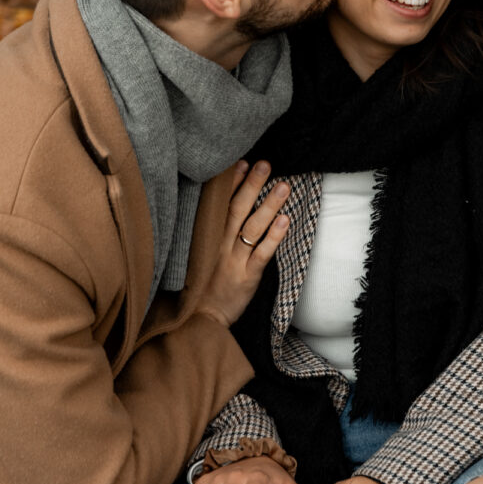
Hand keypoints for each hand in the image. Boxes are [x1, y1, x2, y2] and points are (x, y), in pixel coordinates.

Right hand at [203, 159, 290, 327]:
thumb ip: (210, 232)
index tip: (242, 163)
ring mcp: (233, 261)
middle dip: (251, 185)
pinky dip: (273, 237)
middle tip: (264, 164)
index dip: (231, 183)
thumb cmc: (200, 284)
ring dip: (268, 205)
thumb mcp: (199, 255)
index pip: (219, 205)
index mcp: (207, 238)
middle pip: (236, 210)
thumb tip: (223, 205)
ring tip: (283, 186)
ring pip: (252, 228)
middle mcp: (219, 245)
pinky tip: (284, 220)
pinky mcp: (246, 277)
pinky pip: (261, 253)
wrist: (198, 321)